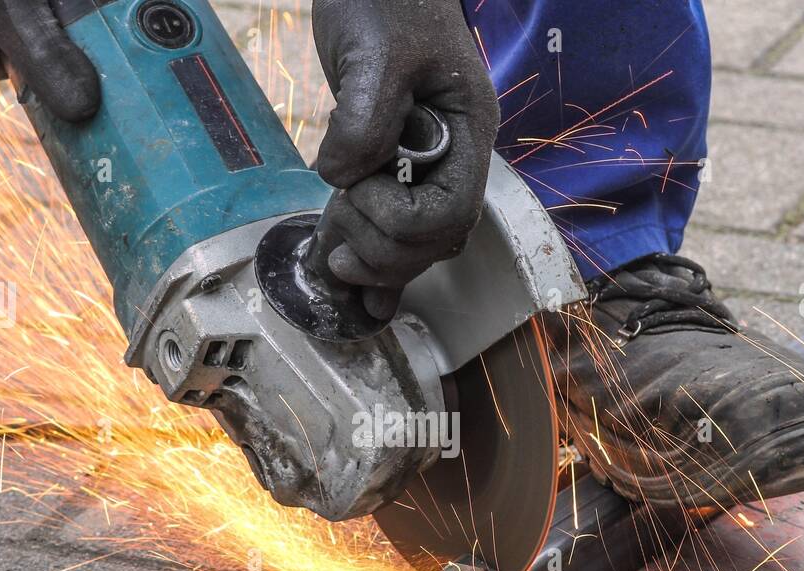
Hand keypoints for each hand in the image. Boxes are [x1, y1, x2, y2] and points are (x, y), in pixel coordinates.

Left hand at [312, 0, 499, 319]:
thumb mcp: (376, 54)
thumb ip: (365, 121)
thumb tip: (343, 179)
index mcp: (469, 130)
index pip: (451, 212)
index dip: (401, 221)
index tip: (357, 190)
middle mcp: (455, 156)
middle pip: (437, 241)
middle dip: (386, 251)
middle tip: (337, 229)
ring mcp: (428, 165)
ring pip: (419, 243)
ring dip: (376, 259)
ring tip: (333, 252)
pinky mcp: (397, 167)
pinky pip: (398, 228)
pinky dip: (377, 259)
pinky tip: (356, 283)